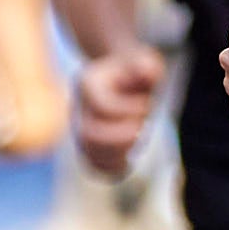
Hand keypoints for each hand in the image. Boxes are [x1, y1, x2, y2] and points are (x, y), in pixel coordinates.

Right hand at [72, 45, 163, 173]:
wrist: (124, 76)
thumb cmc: (138, 70)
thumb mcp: (147, 62)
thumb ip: (148, 66)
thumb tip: (149, 71)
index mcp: (88, 83)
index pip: (102, 107)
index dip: (128, 110)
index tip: (146, 102)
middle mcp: (79, 107)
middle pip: (88, 134)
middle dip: (120, 137)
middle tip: (140, 128)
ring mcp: (81, 127)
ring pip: (88, 153)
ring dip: (118, 153)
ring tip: (135, 140)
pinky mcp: (88, 145)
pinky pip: (94, 165)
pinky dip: (113, 167)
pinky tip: (129, 159)